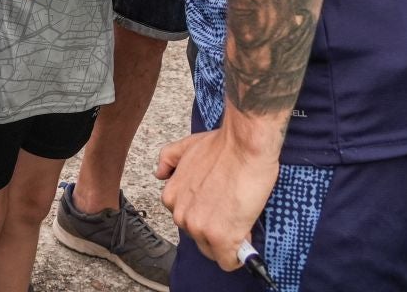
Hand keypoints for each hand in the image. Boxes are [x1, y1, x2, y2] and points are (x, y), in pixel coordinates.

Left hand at [154, 125, 279, 269]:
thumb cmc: (223, 146)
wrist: (244, 145)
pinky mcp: (221, 238)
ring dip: (229, 240)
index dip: (208, 215)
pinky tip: (246, 238)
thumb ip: (169, 159)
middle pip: (200, 238)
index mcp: (172, 197)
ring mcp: (199, 227)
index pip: (188, 221)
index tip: (221, 206)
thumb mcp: (187, 147)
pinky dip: (239, 255)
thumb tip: (160, 173)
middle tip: (233, 211)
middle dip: (217, 229)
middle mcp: (180, 215)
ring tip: (241, 218)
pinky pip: (228, 261)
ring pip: (214, 250)